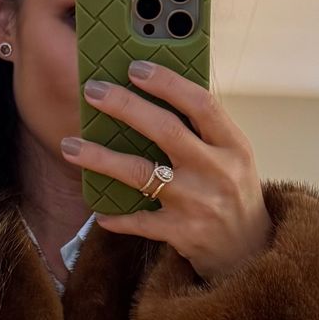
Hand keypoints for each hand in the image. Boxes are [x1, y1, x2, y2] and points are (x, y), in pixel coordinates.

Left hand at [60, 60, 272, 281]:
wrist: (249, 251)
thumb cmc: (233, 193)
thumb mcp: (233, 157)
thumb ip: (203, 130)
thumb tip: (152, 95)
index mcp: (233, 145)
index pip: (201, 104)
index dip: (167, 83)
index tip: (135, 68)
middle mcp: (217, 171)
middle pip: (165, 130)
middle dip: (125, 106)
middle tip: (93, 91)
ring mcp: (198, 203)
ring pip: (140, 174)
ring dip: (100, 158)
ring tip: (69, 146)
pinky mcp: (182, 232)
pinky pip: (138, 221)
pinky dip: (116, 217)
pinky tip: (99, 210)